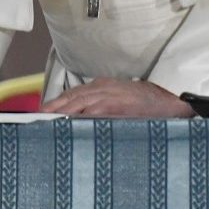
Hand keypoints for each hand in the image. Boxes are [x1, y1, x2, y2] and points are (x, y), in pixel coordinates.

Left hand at [40, 79, 193, 117]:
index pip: (73, 94)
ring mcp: (110, 95)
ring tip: (47, 120)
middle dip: (54, 107)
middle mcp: (102, 88)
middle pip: (72, 97)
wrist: (171, 102)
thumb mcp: (119, 99)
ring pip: (80, 102)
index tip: (42, 112)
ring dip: (62, 111)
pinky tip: (71, 122)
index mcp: (101, 86)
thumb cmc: (144, 105)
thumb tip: (80, 119)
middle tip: (37, 118)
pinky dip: (82, 115)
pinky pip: (95, 110)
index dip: (57, 103)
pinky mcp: (118, 104)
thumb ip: (100, 107)